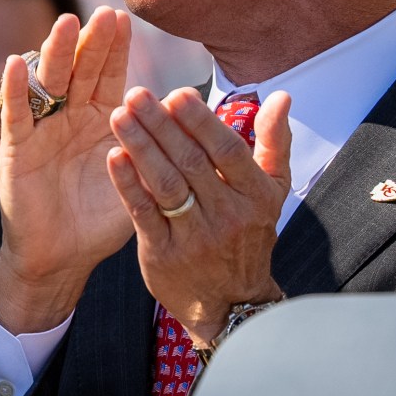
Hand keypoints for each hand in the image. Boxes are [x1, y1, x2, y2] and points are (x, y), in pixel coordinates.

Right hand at [0, 8, 136, 332]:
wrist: (63, 256)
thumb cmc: (102, 219)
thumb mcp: (139, 176)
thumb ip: (156, 145)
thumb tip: (192, 113)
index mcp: (101, 121)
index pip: (108, 76)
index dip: (114, 48)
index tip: (123, 18)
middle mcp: (69, 118)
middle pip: (80, 70)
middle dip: (90, 42)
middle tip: (102, 13)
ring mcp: (42, 130)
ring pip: (49, 83)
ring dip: (56, 53)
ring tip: (66, 25)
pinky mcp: (17, 149)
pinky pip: (16, 114)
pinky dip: (15, 88)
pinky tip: (17, 62)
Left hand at [107, 86, 289, 345]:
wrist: (230, 302)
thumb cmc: (247, 235)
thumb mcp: (272, 192)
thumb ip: (273, 143)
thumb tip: (281, 96)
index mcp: (256, 196)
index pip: (227, 151)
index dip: (201, 121)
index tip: (177, 93)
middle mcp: (228, 215)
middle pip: (191, 162)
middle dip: (161, 124)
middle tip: (136, 94)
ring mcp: (195, 236)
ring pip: (166, 184)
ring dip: (141, 147)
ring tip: (119, 116)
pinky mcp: (163, 253)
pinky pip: (143, 212)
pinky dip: (128, 184)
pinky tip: (114, 156)